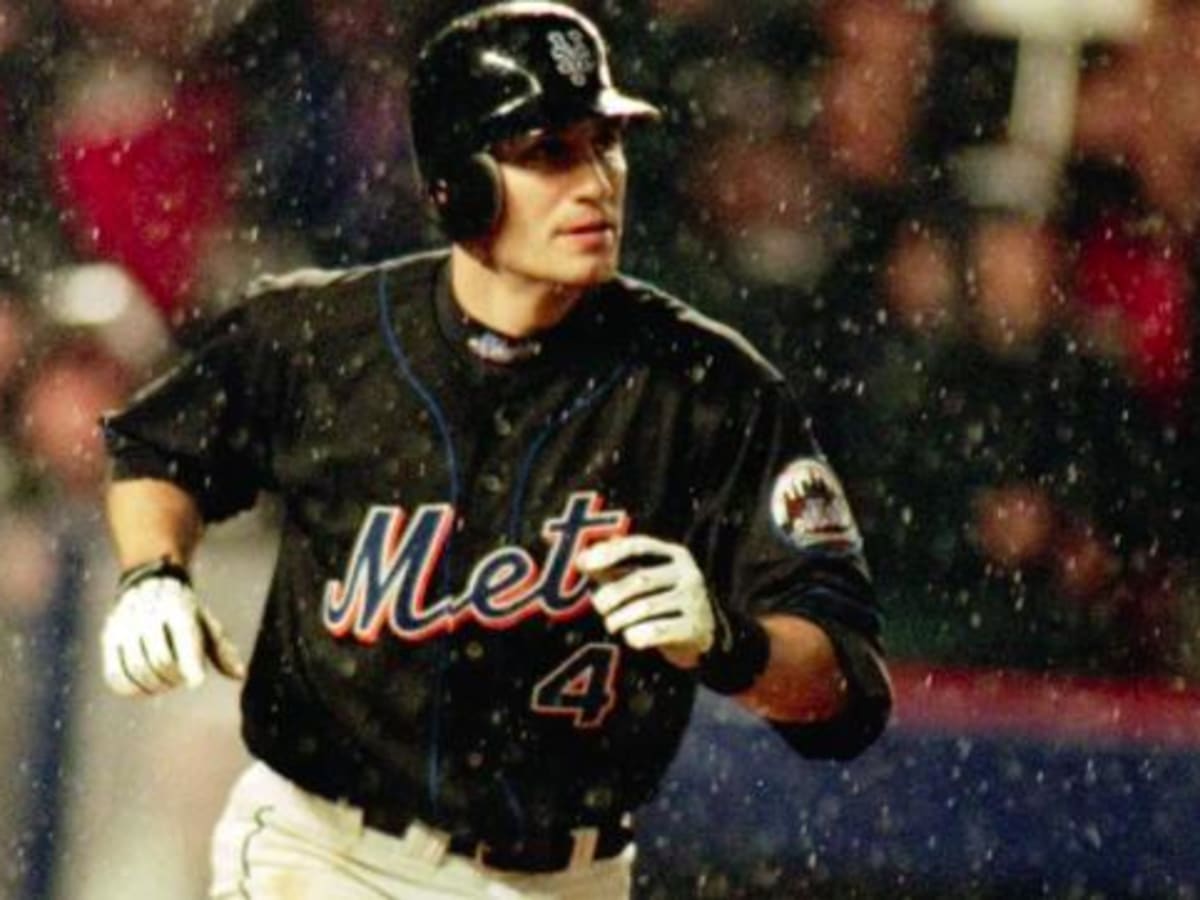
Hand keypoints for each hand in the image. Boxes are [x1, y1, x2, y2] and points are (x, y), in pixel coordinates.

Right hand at [101, 567, 245, 696]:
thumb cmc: (185, 612)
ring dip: (155, 686)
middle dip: (174, 678)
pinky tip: (144, 689)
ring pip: (137, 670)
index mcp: (179, 608)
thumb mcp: (207, 624)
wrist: (149, 585)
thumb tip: (240, 675)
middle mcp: (149, 613)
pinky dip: (131, 690)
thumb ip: (222, 650)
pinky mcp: (109, 638)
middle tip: (181, 678)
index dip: (190, 663)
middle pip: (161, 660)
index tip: (196, 683)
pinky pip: (115, 675)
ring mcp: (125, 625)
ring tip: (165, 683)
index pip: (184, 636)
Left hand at [576, 535, 713, 668]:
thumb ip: (611, 566)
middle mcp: (688, 573)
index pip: (639, 546)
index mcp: (674, 554)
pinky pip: (656, 631)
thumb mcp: (638, 578)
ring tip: (612, 624)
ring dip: (620, 619)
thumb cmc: (658, 600)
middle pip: (640, 579)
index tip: (586, 564)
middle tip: (600, 608)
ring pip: (646, 608)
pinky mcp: (695, 628)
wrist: (696, 635)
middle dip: (611, 595)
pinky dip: (636, 636)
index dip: (611, 553)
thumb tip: (582, 559)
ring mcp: (694, 601)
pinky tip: (631, 637)